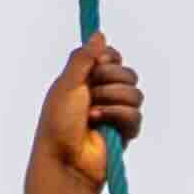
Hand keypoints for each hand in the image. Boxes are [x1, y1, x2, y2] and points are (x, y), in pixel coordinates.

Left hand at [34, 32, 146, 191]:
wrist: (64, 159)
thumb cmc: (57, 123)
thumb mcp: (67, 84)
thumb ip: (83, 57)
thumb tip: (99, 34)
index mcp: (87, 79)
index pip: (112, 56)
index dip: (108, 58)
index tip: (96, 64)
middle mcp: (104, 93)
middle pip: (128, 73)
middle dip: (110, 80)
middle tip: (90, 93)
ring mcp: (116, 112)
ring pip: (135, 93)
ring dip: (112, 99)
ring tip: (93, 112)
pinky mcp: (126, 131)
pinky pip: (135, 114)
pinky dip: (116, 116)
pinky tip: (99, 124)